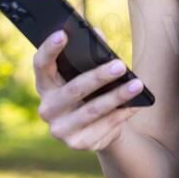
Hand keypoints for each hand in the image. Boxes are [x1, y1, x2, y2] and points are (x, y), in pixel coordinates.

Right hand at [33, 25, 144, 151]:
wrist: (96, 129)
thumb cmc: (91, 91)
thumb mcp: (87, 72)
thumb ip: (90, 52)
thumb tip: (97, 33)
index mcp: (45, 84)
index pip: (41, 64)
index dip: (49, 49)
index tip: (63, 33)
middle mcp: (47, 108)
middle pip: (73, 89)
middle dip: (99, 77)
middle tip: (120, 65)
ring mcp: (60, 129)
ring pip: (92, 110)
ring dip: (117, 96)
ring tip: (137, 84)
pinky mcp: (77, 143)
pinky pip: (104, 126)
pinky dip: (122, 114)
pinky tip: (137, 104)